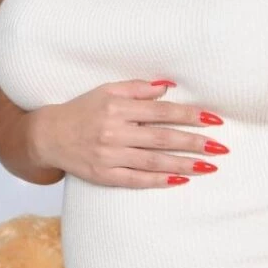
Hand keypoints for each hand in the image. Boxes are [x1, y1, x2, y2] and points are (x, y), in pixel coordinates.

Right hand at [30, 79, 230, 187]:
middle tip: (220, 147)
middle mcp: (114, 132)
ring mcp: (109, 156)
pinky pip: (136, 179)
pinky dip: (159, 180)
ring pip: (153, 161)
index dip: (189, 115)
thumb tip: (168, 86)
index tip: (214, 119)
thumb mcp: (107, 90)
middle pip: (162, 138)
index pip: (161, 112)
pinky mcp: (104, 175)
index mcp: (117, 109)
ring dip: (183, 164)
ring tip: (208, 166)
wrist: (48, 136)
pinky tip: (180, 180)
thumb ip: (138, 88)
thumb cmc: (83, 109)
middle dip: (193, 143)